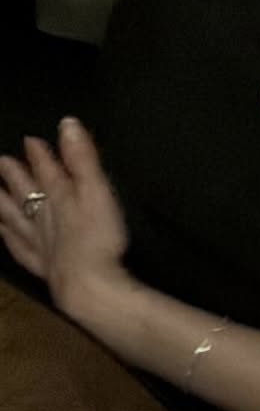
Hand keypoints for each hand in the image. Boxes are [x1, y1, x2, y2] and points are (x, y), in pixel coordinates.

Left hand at [0, 117, 129, 317]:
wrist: (89, 287)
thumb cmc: (99, 236)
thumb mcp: (98, 190)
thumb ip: (83, 157)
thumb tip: (67, 123)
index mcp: (60, 196)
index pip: (47, 170)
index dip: (39, 154)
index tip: (28, 139)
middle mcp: (44, 217)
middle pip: (26, 192)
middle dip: (14, 175)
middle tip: (1, 161)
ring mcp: (40, 243)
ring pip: (15, 219)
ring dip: (4, 204)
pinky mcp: (43, 267)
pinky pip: (19, 248)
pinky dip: (9, 238)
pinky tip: (3, 233)